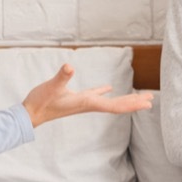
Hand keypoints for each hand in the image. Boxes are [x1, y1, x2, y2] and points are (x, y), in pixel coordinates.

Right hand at [22, 64, 154, 128]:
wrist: (30, 114)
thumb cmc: (40, 102)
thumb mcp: (51, 87)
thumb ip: (61, 77)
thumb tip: (69, 67)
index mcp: (87, 102)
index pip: (114, 106)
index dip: (131, 104)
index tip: (146, 103)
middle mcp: (88, 104)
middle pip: (116, 106)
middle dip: (134, 103)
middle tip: (151, 100)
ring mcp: (83, 102)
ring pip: (108, 101)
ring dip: (124, 99)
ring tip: (137, 97)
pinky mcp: (76, 99)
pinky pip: (95, 95)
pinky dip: (104, 92)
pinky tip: (109, 88)